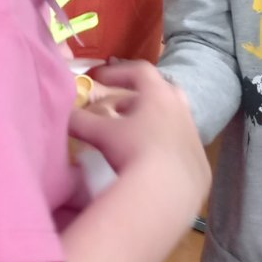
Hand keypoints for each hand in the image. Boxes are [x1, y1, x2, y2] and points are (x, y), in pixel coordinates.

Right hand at [69, 60, 210, 220]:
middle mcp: (180, 108)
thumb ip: (79, 121)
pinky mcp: (198, 158)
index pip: (139, 70)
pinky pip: (178, 143)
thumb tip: (63, 114)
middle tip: (119, 108)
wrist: (170, 191)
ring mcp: (192, 132)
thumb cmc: (135, 152)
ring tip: (131, 137)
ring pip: (171, 118)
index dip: (116, 71)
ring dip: (150, 122)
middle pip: (161, 91)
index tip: (98, 79)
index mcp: (159, 94)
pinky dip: (162, 145)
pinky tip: (148, 162)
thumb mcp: (101, 134)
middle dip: (137, 97)